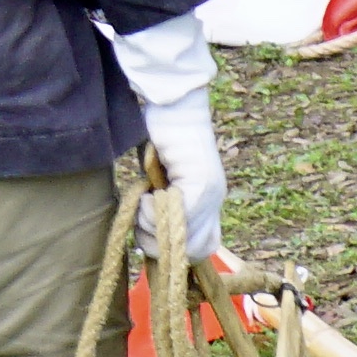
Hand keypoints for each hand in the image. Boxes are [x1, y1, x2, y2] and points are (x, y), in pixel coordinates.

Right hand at [141, 92, 228, 268]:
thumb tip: (152, 233)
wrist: (174, 105)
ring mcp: (210, 193)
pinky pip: (177, 217)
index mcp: (208, 201)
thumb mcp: (164, 178)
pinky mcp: (200, 183)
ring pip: (183, 238)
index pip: (205, 246)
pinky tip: (143, 193)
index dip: (179, 251)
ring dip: (153, 228)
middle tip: (142, 222)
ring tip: (142, 202)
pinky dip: (152, 211)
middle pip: (196, 251)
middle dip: (161, 246)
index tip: (153, 235)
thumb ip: (165, 202)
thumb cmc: (162, 136)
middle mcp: (215, 201)